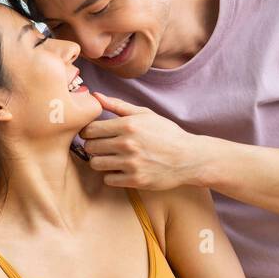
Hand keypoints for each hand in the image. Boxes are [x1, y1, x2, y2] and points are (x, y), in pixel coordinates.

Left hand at [80, 92, 206, 191]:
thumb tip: (95, 96)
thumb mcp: (145, 114)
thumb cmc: (167, 134)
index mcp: (128, 125)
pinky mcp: (136, 180)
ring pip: (96, 164)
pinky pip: (108, 179)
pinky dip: (112, 175)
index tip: (96, 135)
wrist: (189, 158)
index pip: (90, 129)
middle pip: (90, 147)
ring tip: (111, 158)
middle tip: (103, 147)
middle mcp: (127, 144)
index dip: (89, 132)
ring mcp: (131, 163)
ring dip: (101, 161)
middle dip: (94, 146)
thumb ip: (118, 105)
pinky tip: (121, 169)